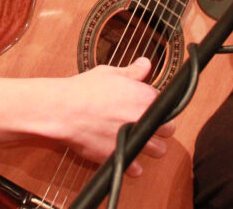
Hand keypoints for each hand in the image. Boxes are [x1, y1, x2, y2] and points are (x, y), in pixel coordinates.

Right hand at [54, 57, 175, 176]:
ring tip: (140, 142)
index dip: (156, 107)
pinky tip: (127, 157)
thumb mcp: (110, 73)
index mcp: (145, 97)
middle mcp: (145, 119)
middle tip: (146, 125)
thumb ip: (132, 72)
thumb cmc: (84, 90)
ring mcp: (135, 139)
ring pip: (159, 150)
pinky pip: (138, 168)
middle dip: (160, 128)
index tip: (147, 108)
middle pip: (168, 130)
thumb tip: (145, 64)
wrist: (64, 110)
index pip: (166, 104)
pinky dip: (134, 166)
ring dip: (152, 147)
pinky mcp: (121, 155)